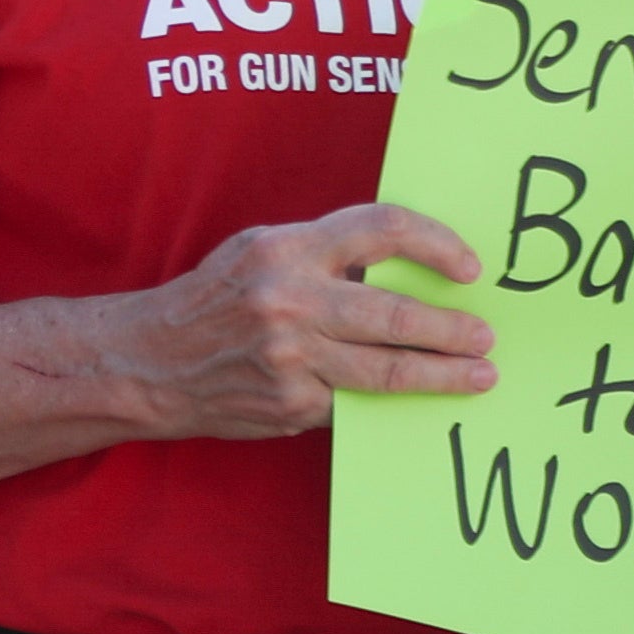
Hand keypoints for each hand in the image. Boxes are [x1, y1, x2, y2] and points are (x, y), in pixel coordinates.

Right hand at [117, 202, 493, 435]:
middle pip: (398, 314)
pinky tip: (416, 404)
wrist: (147, 361)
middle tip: (486, 337)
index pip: (382, 229)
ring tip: (477, 376)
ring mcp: (290, 357)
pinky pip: (356, 402)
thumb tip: (405, 270)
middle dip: (454, 330)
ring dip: (444, 375)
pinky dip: (390, 404)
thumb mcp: (258, 252)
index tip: (469, 268)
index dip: (437, 244)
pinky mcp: (291, 402)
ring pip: (388, 369)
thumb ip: (324, 254)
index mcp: (285, 248)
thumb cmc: (212, 300)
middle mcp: (289, 299)